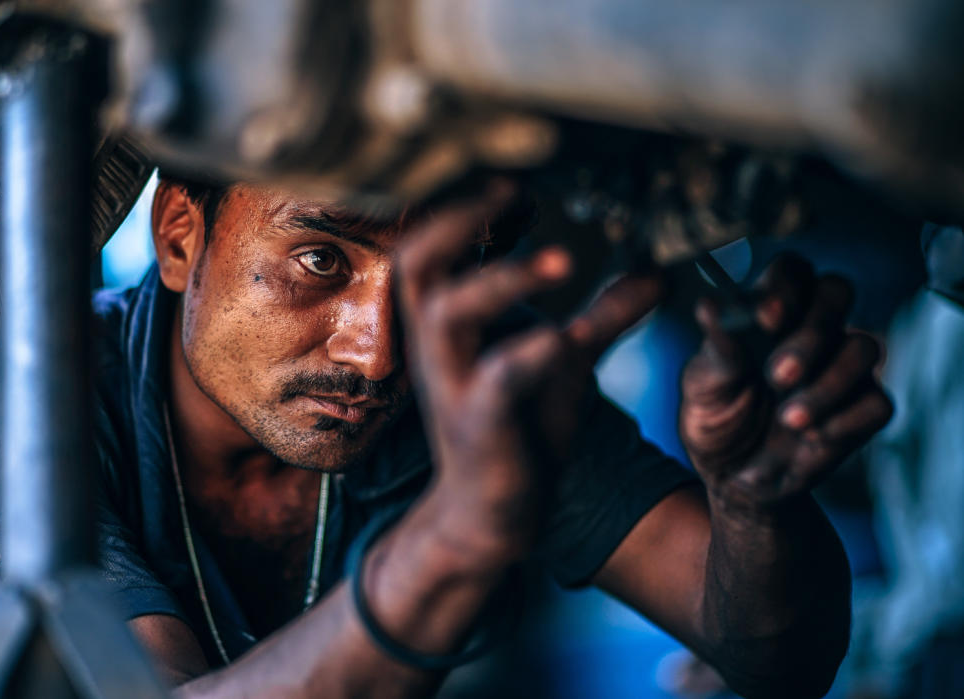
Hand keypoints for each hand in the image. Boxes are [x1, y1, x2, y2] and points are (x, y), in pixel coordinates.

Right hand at [396, 184, 662, 555]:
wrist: (492, 516)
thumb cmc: (517, 428)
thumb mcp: (564, 361)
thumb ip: (603, 315)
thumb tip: (658, 270)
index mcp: (449, 321)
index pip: (430, 244)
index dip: (460, 205)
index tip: (512, 178)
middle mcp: (437, 345)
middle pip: (416, 263)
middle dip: (458, 220)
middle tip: (510, 191)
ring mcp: (451, 384)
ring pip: (447, 314)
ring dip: (503, 280)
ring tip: (564, 260)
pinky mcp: (477, 424)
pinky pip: (493, 380)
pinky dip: (528, 353)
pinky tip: (565, 336)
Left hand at [680, 253, 892, 512]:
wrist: (731, 478)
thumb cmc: (715, 418)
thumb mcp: (702, 385)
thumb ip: (715, 347)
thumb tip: (711, 306)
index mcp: (770, 312)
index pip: (791, 271)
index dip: (785, 287)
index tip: (765, 319)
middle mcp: (812, 330)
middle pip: (837, 292)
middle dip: (812, 331)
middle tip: (777, 374)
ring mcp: (842, 367)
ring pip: (864, 347)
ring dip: (827, 384)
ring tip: (787, 418)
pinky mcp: (862, 409)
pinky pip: (876, 402)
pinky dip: (842, 421)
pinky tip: (808, 438)